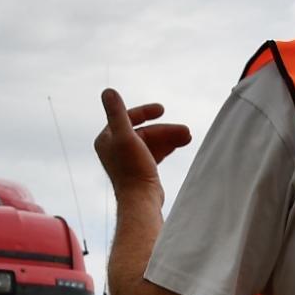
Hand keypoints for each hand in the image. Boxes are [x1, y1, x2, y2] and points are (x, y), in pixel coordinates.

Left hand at [94, 89, 190, 203]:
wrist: (141, 202)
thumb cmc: (133, 171)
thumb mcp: (125, 136)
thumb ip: (117, 113)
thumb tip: (108, 91)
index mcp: (107, 139)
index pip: (128, 118)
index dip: (146, 112)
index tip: (162, 110)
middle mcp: (114, 149)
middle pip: (144, 132)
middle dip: (166, 130)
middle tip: (186, 132)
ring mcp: (128, 161)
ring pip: (151, 142)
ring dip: (170, 138)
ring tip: (188, 137)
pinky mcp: (140, 171)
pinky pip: (154, 153)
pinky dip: (167, 147)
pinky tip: (181, 144)